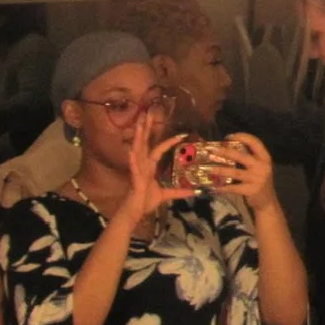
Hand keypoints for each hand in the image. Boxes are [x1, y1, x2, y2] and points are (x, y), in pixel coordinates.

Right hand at [116, 107, 195, 229]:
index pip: (159, 149)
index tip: (181, 134)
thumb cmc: (146, 202)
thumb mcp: (166, 194)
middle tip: (148, 111)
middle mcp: (142, 164)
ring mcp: (137, 170)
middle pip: (144, 142)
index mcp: (148, 166)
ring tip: (139, 122)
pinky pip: (133, 167)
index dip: (168, 141)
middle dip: (146, 127)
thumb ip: (178, 192)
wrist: (135, 213)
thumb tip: (194, 192)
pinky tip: (131, 150)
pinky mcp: (134, 179)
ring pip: (137, 149)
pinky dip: (132, 158)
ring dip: (138, 136)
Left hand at [205, 132, 275, 211]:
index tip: (228, 137)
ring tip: (209, 169)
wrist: (267, 201)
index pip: (255, 142)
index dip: (241, 137)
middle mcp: (262, 167)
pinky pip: (233, 188)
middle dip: (226, 152)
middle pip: (242, 156)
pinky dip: (223, 187)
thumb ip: (248, 157)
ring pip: (235, 172)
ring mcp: (257, 179)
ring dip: (221, 170)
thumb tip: (226, 147)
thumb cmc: (259, 180)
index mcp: (265, 157)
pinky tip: (214, 187)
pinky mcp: (251, 190)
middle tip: (213, 151)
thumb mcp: (259, 167)